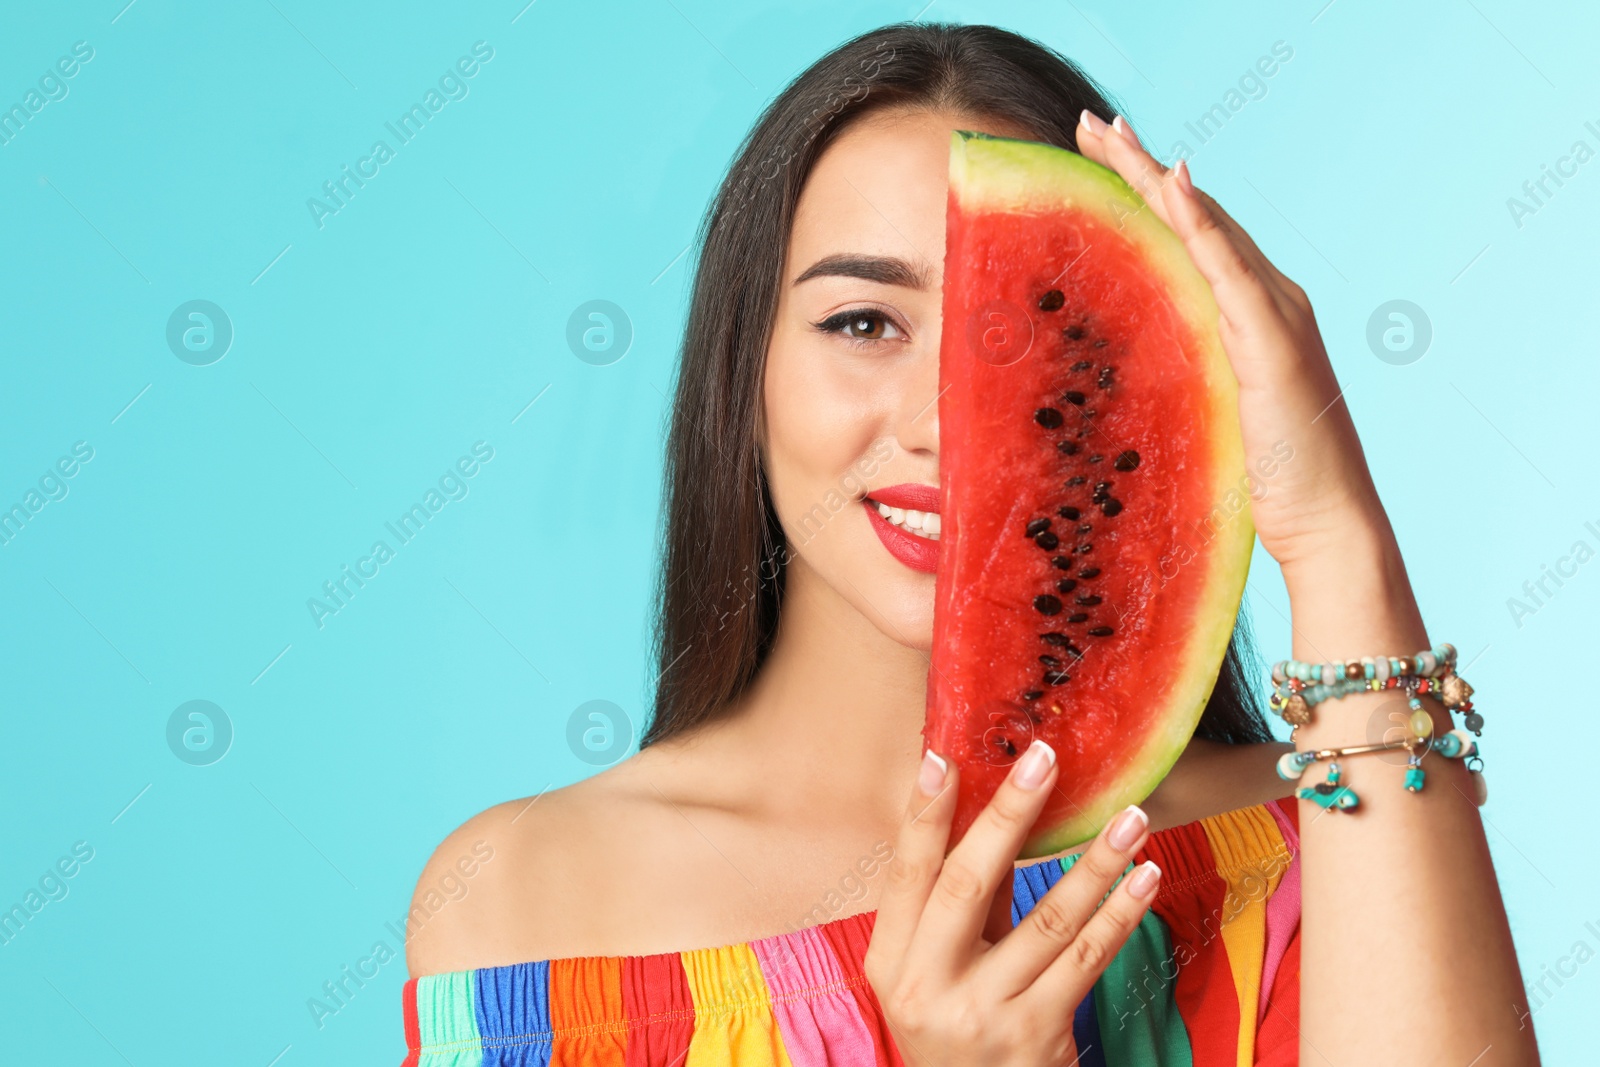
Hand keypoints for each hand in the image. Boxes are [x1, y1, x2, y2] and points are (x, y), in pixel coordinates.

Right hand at [864, 742, 1159, 1065]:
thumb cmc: (959, 1026)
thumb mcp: (938, 970)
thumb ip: (962, 904)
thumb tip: (995, 811)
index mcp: (892, 960)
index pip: (907, 872)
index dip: (924, 813)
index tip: (944, 757)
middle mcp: (928, 986)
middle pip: (969, 884)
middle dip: (1010, 814)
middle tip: (1043, 758)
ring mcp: (984, 1014)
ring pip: (1047, 921)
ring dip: (1094, 863)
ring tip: (1130, 817)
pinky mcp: (1038, 1036)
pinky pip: (1087, 960)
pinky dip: (1120, 914)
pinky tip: (1143, 878)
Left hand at [1074, 111, 1394, 575]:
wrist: (1326, 523)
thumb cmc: (1264, 481)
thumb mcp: (1205, 416)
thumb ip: (1177, 379)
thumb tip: (1117, 375)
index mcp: (1248, 314)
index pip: (1191, 237)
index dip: (1148, 191)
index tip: (1100, 153)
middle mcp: (1267, 299)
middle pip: (1196, 216)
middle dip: (1141, 165)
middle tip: (1089, 121)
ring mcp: (1274, 315)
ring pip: (1208, 227)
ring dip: (1156, 176)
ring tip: (1110, 134)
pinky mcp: (1272, 341)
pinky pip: (1228, 270)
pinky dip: (1201, 225)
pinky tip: (1173, 185)